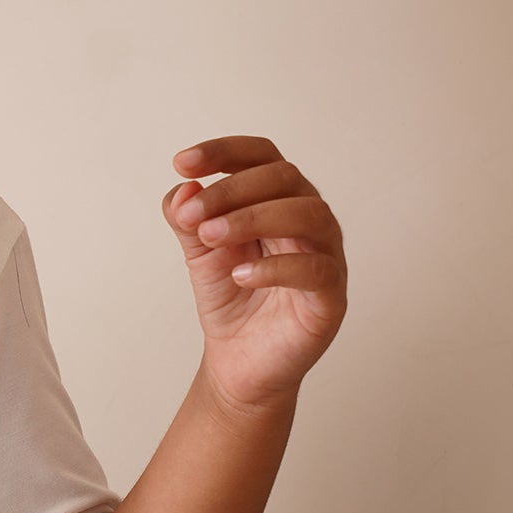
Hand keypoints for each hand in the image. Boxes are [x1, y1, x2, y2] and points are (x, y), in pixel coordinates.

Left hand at [164, 136, 346, 413]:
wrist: (239, 361)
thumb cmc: (229, 298)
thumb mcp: (199, 251)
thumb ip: (187, 219)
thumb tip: (182, 188)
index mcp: (277, 199)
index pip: (261, 156)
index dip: (224, 151)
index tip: (181, 163)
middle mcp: (308, 218)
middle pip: (283, 178)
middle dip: (231, 190)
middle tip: (191, 215)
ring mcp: (326, 254)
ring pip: (308, 215)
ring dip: (253, 219)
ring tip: (210, 238)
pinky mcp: (330, 295)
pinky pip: (316, 269)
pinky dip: (276, 268)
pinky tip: (240, 275)